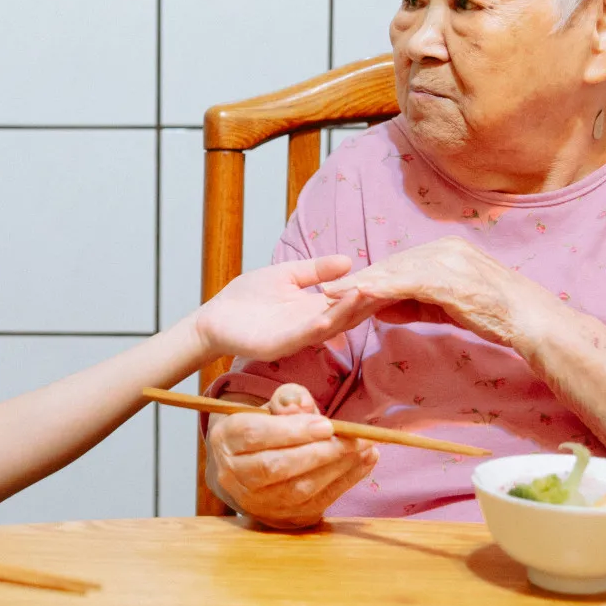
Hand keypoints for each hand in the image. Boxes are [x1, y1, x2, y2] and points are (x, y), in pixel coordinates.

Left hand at [190, 256, 378, 361]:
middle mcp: (312, 324)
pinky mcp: (280, 345)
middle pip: (347, 314)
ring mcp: (297, 336)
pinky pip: (304, 336)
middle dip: (367, 301)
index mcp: (313, 308)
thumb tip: (349, 260)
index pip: (347, 299)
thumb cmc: (246, 298)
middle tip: (392, 286)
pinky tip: (331, 317)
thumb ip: (315, 270)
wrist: (213, 319)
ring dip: (348, 312)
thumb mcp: (286, 275)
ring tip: (367, 295)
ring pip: (330, 325)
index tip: (390, 276)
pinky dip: (319, 326)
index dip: (367, 289)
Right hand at [208, 384, 377, 528]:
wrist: (254, 467)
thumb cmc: (267, 429)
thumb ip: (289, 399)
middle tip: (354, 438)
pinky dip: (345, 482)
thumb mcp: (273, 405)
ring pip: (298, 490)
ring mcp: (257, 502)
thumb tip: (301, 406)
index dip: (292, 431)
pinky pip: (316, 503)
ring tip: (365, 448)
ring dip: (337, 468)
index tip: (327, 424)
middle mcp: (234, 476)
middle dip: (320, 452)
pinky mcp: (281, 519)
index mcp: (226, 439)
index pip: (255, 435)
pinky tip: (365, 461)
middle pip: (276, 467)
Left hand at [317, 237, 565, 349]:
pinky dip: (383, 288)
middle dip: (358, 279)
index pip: (399, 264)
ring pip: (395, 272)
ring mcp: (448, 262)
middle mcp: (445, 249)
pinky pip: (409, 283)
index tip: (340, 288)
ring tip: (332, 294)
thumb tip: (380, 307)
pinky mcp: (450, 279)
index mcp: (445, 251)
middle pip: (392, 265)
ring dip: (362, 283)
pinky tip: (362, 295)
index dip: (369, 277)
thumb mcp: (447, 306)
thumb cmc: (494, 315)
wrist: (529, 320)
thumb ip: (414, 303)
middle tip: (325, 292)